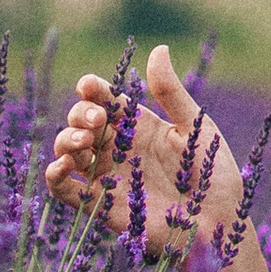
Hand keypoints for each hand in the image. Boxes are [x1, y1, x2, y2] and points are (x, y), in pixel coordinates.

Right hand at [45, 49, 242, 255]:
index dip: (91, 89)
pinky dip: (54, 175)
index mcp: (138, 125)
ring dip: (66, 140)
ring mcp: (107, 176)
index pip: (104, 99)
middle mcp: (118, 148)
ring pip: (67, 151)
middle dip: (80, 114)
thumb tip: (157, 48)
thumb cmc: (213, 174)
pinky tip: (63, 165)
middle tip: (99, 121)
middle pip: (80, 121)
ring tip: (86, 141)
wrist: (216, 223)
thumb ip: (171, 92)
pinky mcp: (100, 205)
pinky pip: (64, 189)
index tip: (89, 85)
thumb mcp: (194, 126)